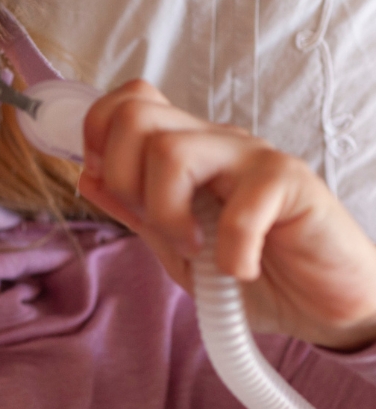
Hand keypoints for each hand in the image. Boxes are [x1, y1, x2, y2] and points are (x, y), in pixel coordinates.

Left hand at [77, 80, 375, 349]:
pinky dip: (228, 251)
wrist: (321, 306)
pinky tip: (240, 269)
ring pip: (173, 151)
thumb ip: (133, 212)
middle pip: (135, 115)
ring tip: (196, 249)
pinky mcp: (291, 183)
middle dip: (123, 178)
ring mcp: (252, 157)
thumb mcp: (174, 247)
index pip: (128, 102)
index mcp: (183, 148)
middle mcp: (214, 141)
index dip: (99, 137)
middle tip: (155, 224)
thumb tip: (86, 175)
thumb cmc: (251, 271)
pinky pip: (239, 205)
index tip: (113, 189)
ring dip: (167, 214)